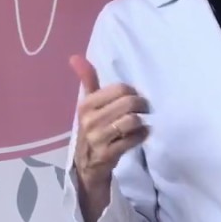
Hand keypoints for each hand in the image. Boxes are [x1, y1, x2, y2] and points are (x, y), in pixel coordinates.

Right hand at [69, 55, 149, 188]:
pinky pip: (133, 139)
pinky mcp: (108, 154)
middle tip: (145, 110)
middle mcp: (90, 120)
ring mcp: (98, 138)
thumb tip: (75, 56)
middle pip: (129, 103)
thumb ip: (87, 80)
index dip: (133, 92)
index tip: (135, 98)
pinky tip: (140, 135)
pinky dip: (142, 136)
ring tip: (141, 123)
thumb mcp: (88, 104)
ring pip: (132, 121)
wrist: (86, 165)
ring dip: (142, 122)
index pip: (120, 89)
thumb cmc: (92, 128)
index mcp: (86, 104)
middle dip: (142, 105)